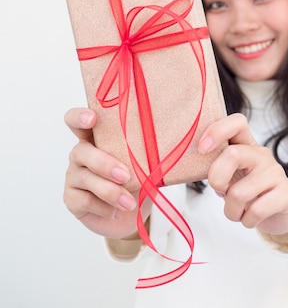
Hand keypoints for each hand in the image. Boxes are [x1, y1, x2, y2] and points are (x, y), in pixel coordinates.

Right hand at [63, 108, 148, 238]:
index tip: (92, 119)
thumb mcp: (146, 162)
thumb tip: (173, 142)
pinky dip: (105, 208)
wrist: (133, 211)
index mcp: (98, 137)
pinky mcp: (72, 198)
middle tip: (126, 176)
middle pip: (80, 151)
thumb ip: (146, 151)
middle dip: (104, 164)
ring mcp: (74, 176)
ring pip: (86, 179)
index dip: (80, 117)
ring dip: (110, 192)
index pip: (78, 121)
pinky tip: (118, 211)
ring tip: (129, 203)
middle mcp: (82, 154)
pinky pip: (84, 201)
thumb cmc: (139, 178)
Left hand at [198, 113, 287, 234]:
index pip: (237, 122)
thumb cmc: (248, 192)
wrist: (280, 212)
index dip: (217, 131)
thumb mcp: (231, 175)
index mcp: (247, 145)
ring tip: (237, 211)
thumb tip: (193, 164)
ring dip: (231, 211)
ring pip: (239, 193)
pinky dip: (246, 221)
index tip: (202, 149)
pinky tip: (250, 218)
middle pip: (233, 154)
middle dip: (217, 179)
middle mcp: (262, 155)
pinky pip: (256, 211)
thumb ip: (216, 166)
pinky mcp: (285, 194)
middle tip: (221, 191)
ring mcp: (276, 173)